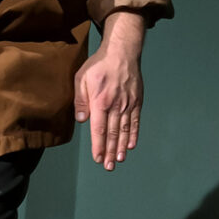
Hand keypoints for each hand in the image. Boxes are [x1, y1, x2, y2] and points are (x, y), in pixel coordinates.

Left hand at [74, 13, 145, 168]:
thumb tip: (81, 120)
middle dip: (110, 151)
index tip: (98, 158)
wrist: (122, 52)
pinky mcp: (137, 101)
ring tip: (119, 160)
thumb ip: (80, 100)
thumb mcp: (82, 78)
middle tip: (108, 166)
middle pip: (113, 133)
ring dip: (122, 147)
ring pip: (124, 130)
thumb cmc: (98, 65)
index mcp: (100, 101)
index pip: (99, 129)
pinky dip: (134, 134)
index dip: (99, 145)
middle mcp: (115, 106)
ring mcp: (128, 104)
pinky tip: (131, 145)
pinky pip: (135, 121)